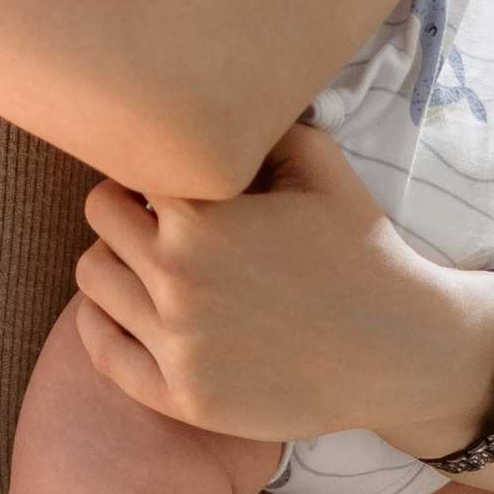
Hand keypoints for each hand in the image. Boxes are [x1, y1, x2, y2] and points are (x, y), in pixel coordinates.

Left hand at [71, 119, 493, 452]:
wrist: (401, 349)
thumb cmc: (362, 250)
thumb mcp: (319, 163)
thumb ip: (254, 126)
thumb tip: (205, 96)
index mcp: (200, 217)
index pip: (128, 172)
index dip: (154, 171)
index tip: (176, 182)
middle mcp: (177, 279)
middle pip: (101, 221)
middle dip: (128, 210)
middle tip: (163, 220)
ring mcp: (176, 344)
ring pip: (92, 280)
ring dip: (115, 261)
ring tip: (152, 262)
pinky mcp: (181, 397)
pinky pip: (101, 352)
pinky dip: (101, 324)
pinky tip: (130, 310)